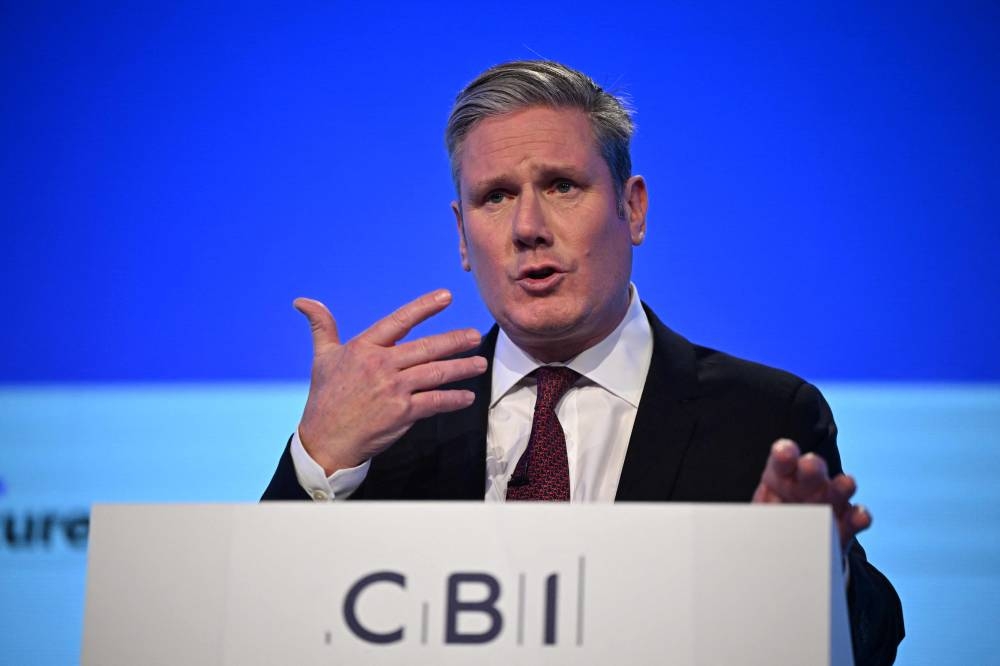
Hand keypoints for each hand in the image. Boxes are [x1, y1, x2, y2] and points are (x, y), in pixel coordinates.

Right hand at [294, 289, 487, 474]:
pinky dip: (454, 399)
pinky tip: (467, 397)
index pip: (399, 321)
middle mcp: (381, 365)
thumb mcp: (322, 358)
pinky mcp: (402, 413)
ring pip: (436, 373)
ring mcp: (393, 389)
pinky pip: (435, 402)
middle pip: (427, 347)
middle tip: (476, 336)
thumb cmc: (325, 398)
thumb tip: (303, 301)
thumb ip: (321, 326)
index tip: (447, 296)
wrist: (325, 441)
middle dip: (455, 341)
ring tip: (480, 364)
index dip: (424, 307)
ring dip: (461, 369)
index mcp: (364, 348)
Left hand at [752, 439, 871, 553]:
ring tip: (845, 484)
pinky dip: (860, 517)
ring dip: (842, 485)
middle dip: (812, 465)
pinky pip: (855, 518)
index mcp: (780, 476)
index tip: (784, 452)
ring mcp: (829, 502)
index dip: (784, 454)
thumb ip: (745, 520)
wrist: (788, 546)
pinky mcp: (845, 524)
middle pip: (812, 469)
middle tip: (810, 465)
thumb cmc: (767, 523)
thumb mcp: (753, 518)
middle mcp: (807, 484)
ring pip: (839, 488)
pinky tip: (860, 517)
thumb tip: (723, 528)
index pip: (782, 460)